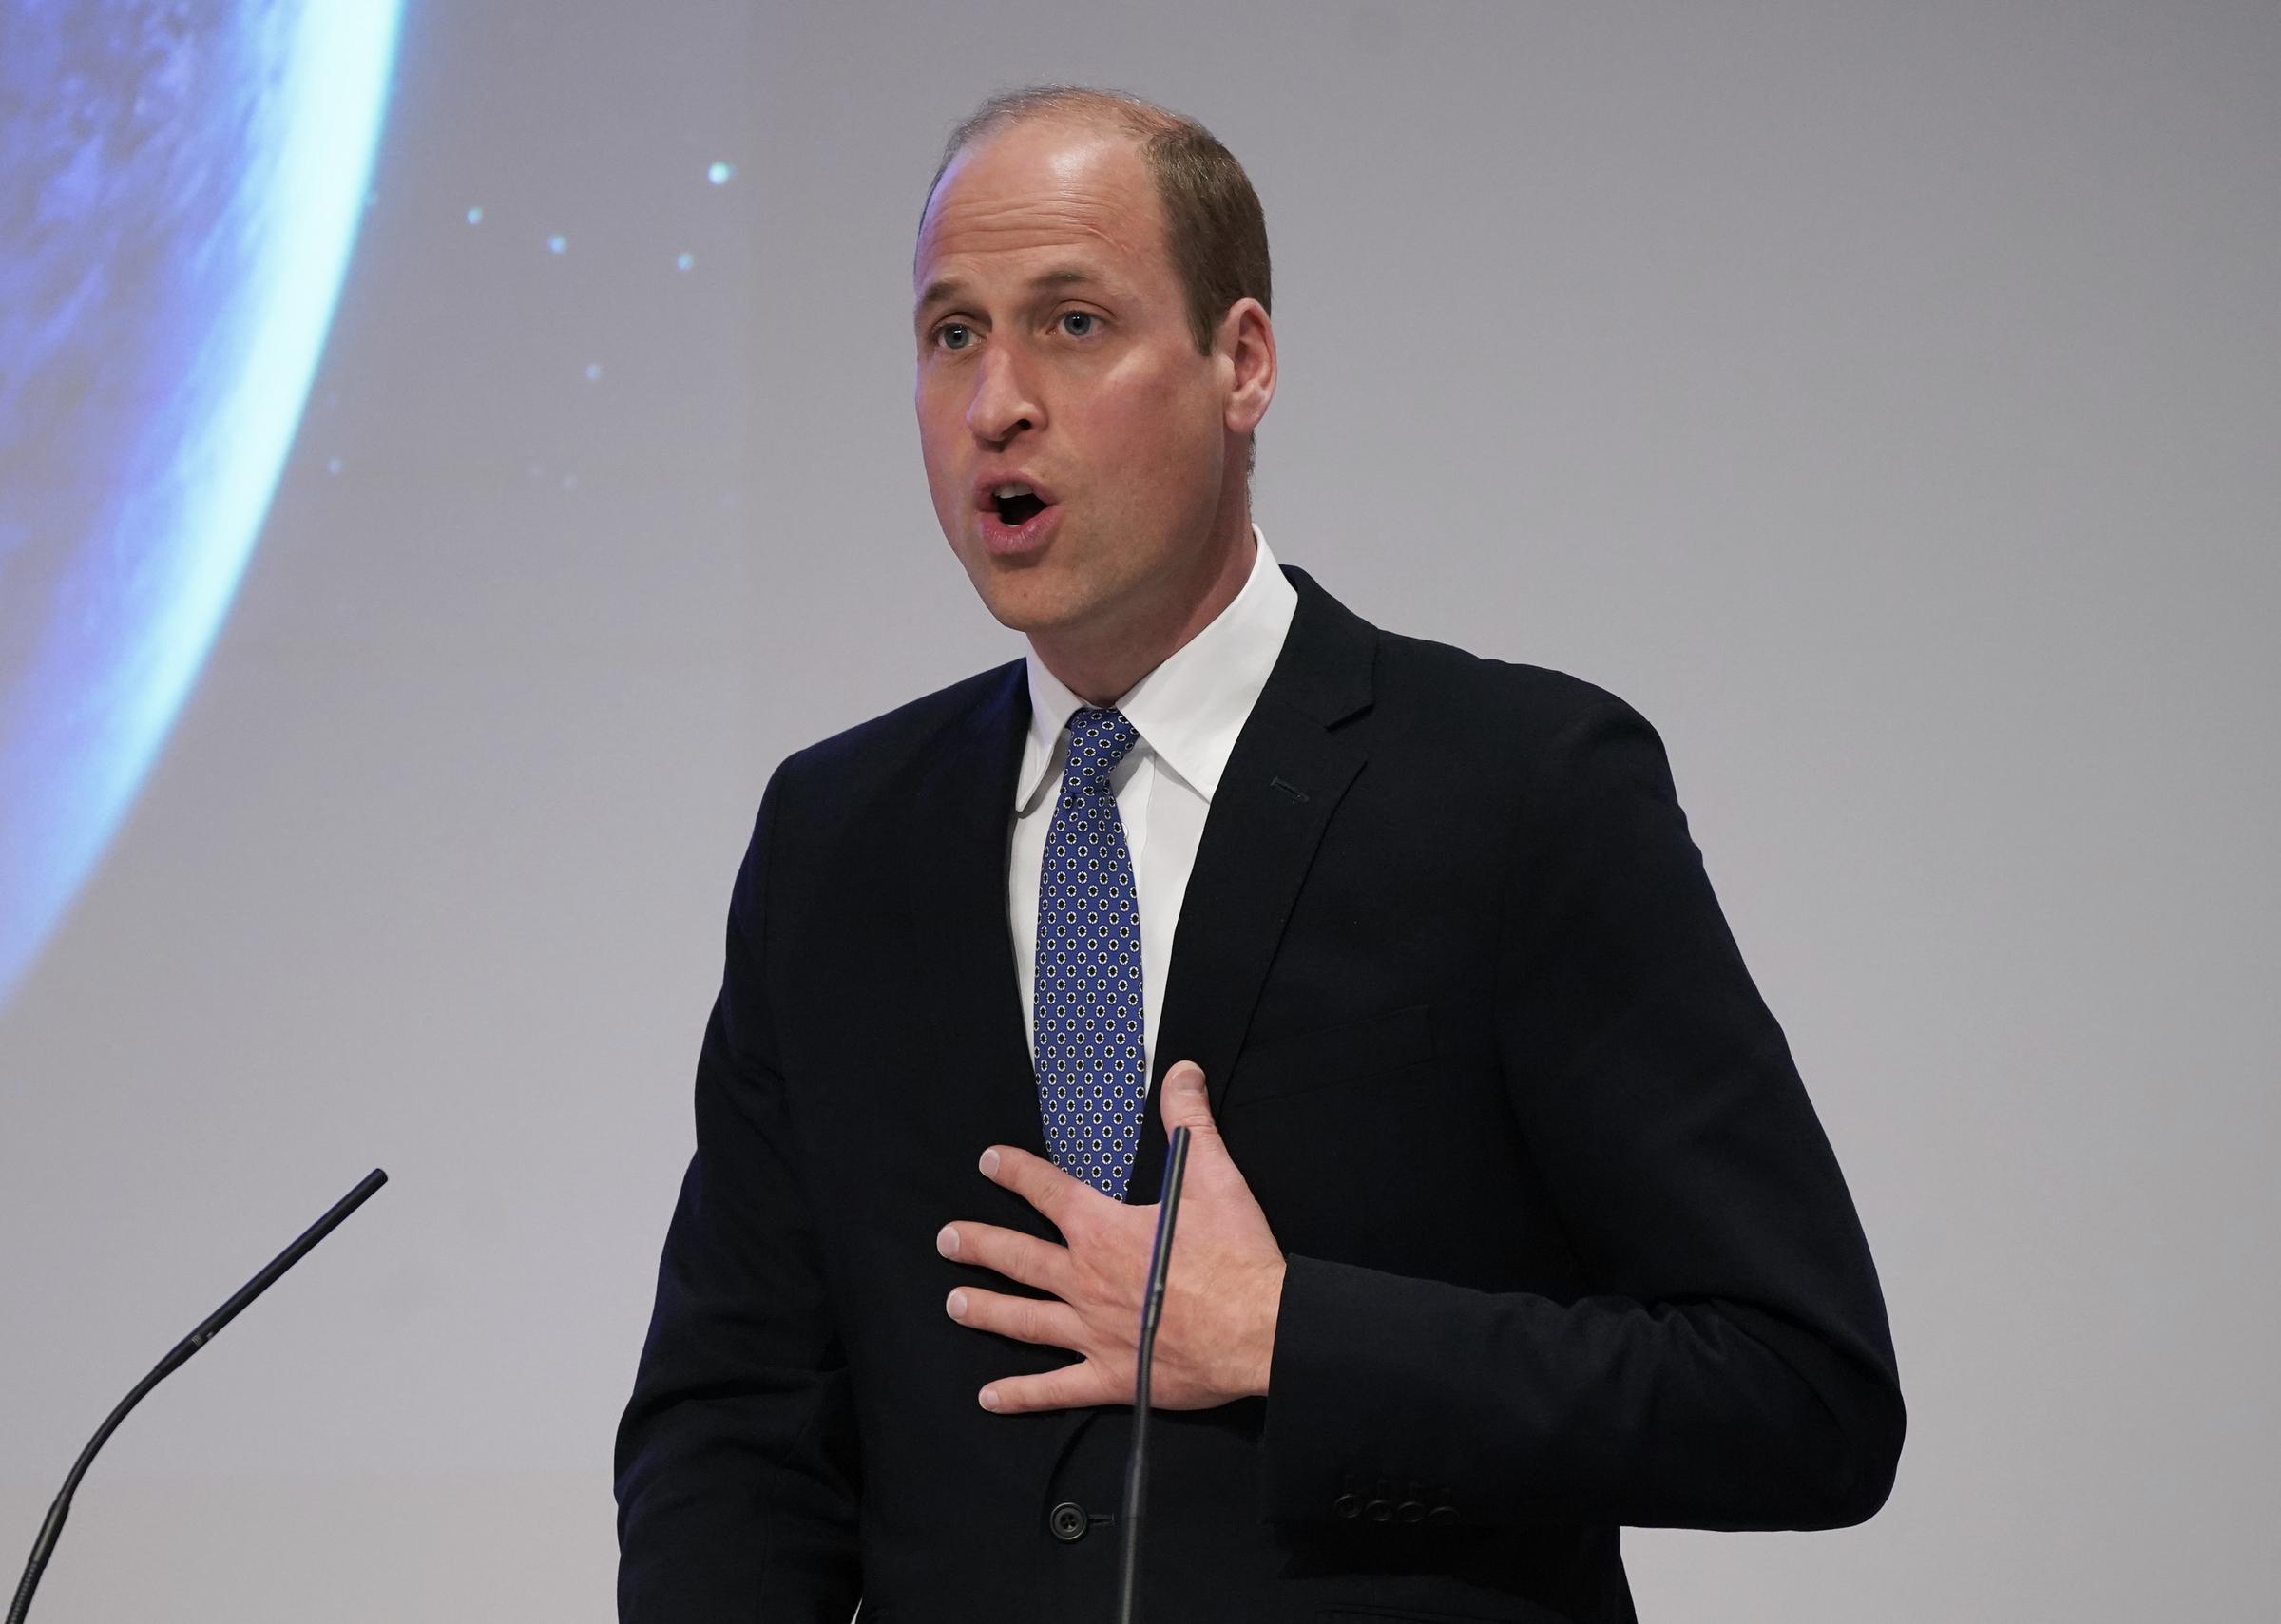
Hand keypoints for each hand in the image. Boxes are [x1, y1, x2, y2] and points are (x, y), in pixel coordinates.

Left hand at [936, 1061, 1286, 1413]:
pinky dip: (1021, 1394)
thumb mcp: (1215, 1176)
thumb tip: (1181, 1072)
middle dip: (980, 1245)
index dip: (1017, 1173)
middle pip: (1020, 1258)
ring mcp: (1094, 1331)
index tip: (990, 1162)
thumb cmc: (1236, 1256)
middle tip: (946, 1239)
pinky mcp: (1113, 1375)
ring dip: (986, 1309)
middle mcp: (1087, 1280)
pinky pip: (1056, 1388)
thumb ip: (1188, 1121)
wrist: (1260, 1328)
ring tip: (954, 1303)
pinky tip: (990, 1397)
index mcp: (1105, 1231)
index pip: (1049, 1192)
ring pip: (1025, 1319)